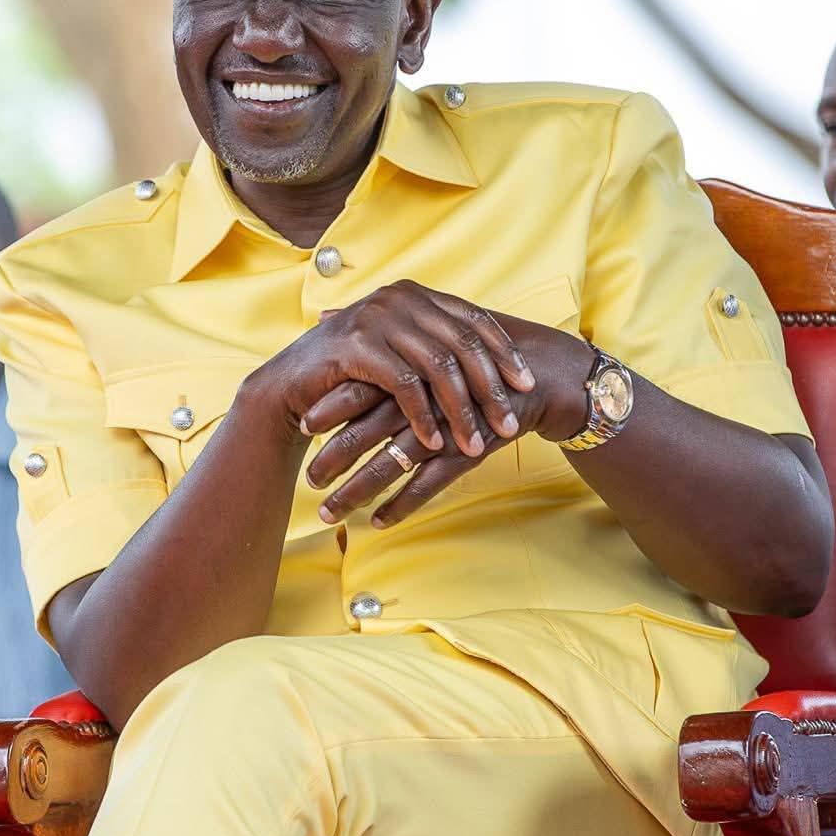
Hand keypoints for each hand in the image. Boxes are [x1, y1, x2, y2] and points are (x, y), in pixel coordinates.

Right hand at [292, 281, 535, 456]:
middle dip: (491, 389)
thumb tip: (493, 364)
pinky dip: (423, 417)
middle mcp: (400, 298)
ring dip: (461, 411)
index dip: (505, 352)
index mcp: (415, 293)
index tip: (528, 384)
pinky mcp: (358, 346)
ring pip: (439, 367)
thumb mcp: (399, 349)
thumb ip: (435, 345)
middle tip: (509, 425)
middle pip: (463, 344)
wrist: (290, 383)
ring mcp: (378, 318)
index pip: (474, 319)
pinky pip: (406, 385)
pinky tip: (433, 443)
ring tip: (475, 445)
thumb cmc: (350, 372)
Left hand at [304, 317, 591, 524]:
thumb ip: (375, 330)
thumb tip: (327, 313)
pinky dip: (401, 504)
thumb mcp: (429, 336)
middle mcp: (424, 397)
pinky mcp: (467, 452)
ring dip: (357, 490)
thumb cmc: (475, 356)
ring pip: (392, 464)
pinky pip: (428, 485)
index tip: (297, 422)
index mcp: (411, 367)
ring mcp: (446, 427)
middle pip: (368, 430)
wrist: (538, 377)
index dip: (329, 406)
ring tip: (327, 512)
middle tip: (307, 479)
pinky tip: (376, 522)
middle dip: (334, 457)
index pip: (361, 387)